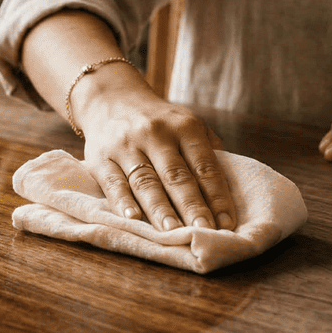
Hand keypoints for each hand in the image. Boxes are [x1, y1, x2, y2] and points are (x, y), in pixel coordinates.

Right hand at [75, 73, 237, 230]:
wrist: (111, 99)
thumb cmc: (159, 122)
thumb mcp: (188, 124)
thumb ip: (209, 150)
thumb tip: (231, 190)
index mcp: (184, 126)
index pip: (204, 165)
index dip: (217, 195)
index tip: (227, 223)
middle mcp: (155, 133)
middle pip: (176, 175)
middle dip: (192, 206)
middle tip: (203, 232)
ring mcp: (126, 145)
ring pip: (145, 181)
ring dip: (160, 210)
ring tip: (173, 233)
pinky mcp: (100, 158)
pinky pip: (113, 183)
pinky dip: (122, 202)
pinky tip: (133, 219)